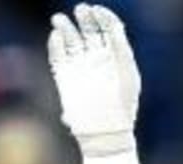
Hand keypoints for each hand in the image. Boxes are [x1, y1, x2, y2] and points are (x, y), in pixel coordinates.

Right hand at [47, 4, 140, 157]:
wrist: (105, 132)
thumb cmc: (121, 105)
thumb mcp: (126, 73)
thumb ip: (120, 47)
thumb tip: (112, 24)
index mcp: (115, 58)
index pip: (109, 29)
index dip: (103, 16)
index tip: (97, 10)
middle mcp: (98, 61)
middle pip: (89, 31)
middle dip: (84, 17)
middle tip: (81, 9)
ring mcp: (81, 68)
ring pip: (71, 40)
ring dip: (65, 27)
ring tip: (59, 19)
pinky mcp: (65, 78)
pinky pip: (58, 55)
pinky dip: (55, 44)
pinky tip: (57, 36)